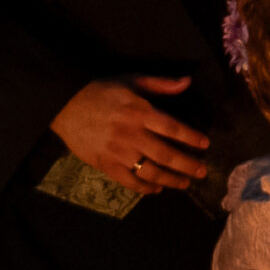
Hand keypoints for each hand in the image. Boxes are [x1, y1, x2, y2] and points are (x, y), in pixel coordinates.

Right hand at [51, 75, 207, 192]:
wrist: (64, 106)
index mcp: (139, 113)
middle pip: (165, 154)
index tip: (206, 144)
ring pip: (149, 171)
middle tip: (202, 172)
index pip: (172, 128)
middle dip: (187, 165)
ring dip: (170, 180)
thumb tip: (187, 82)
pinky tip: (157, 188)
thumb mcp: (131, 80)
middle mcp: (130, 134)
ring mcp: (117, 152)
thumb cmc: (102, 92)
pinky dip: (145, 187)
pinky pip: (128, 180)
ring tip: (185, 183)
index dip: (191, 137)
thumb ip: (160, 84)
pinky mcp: (104, 164)